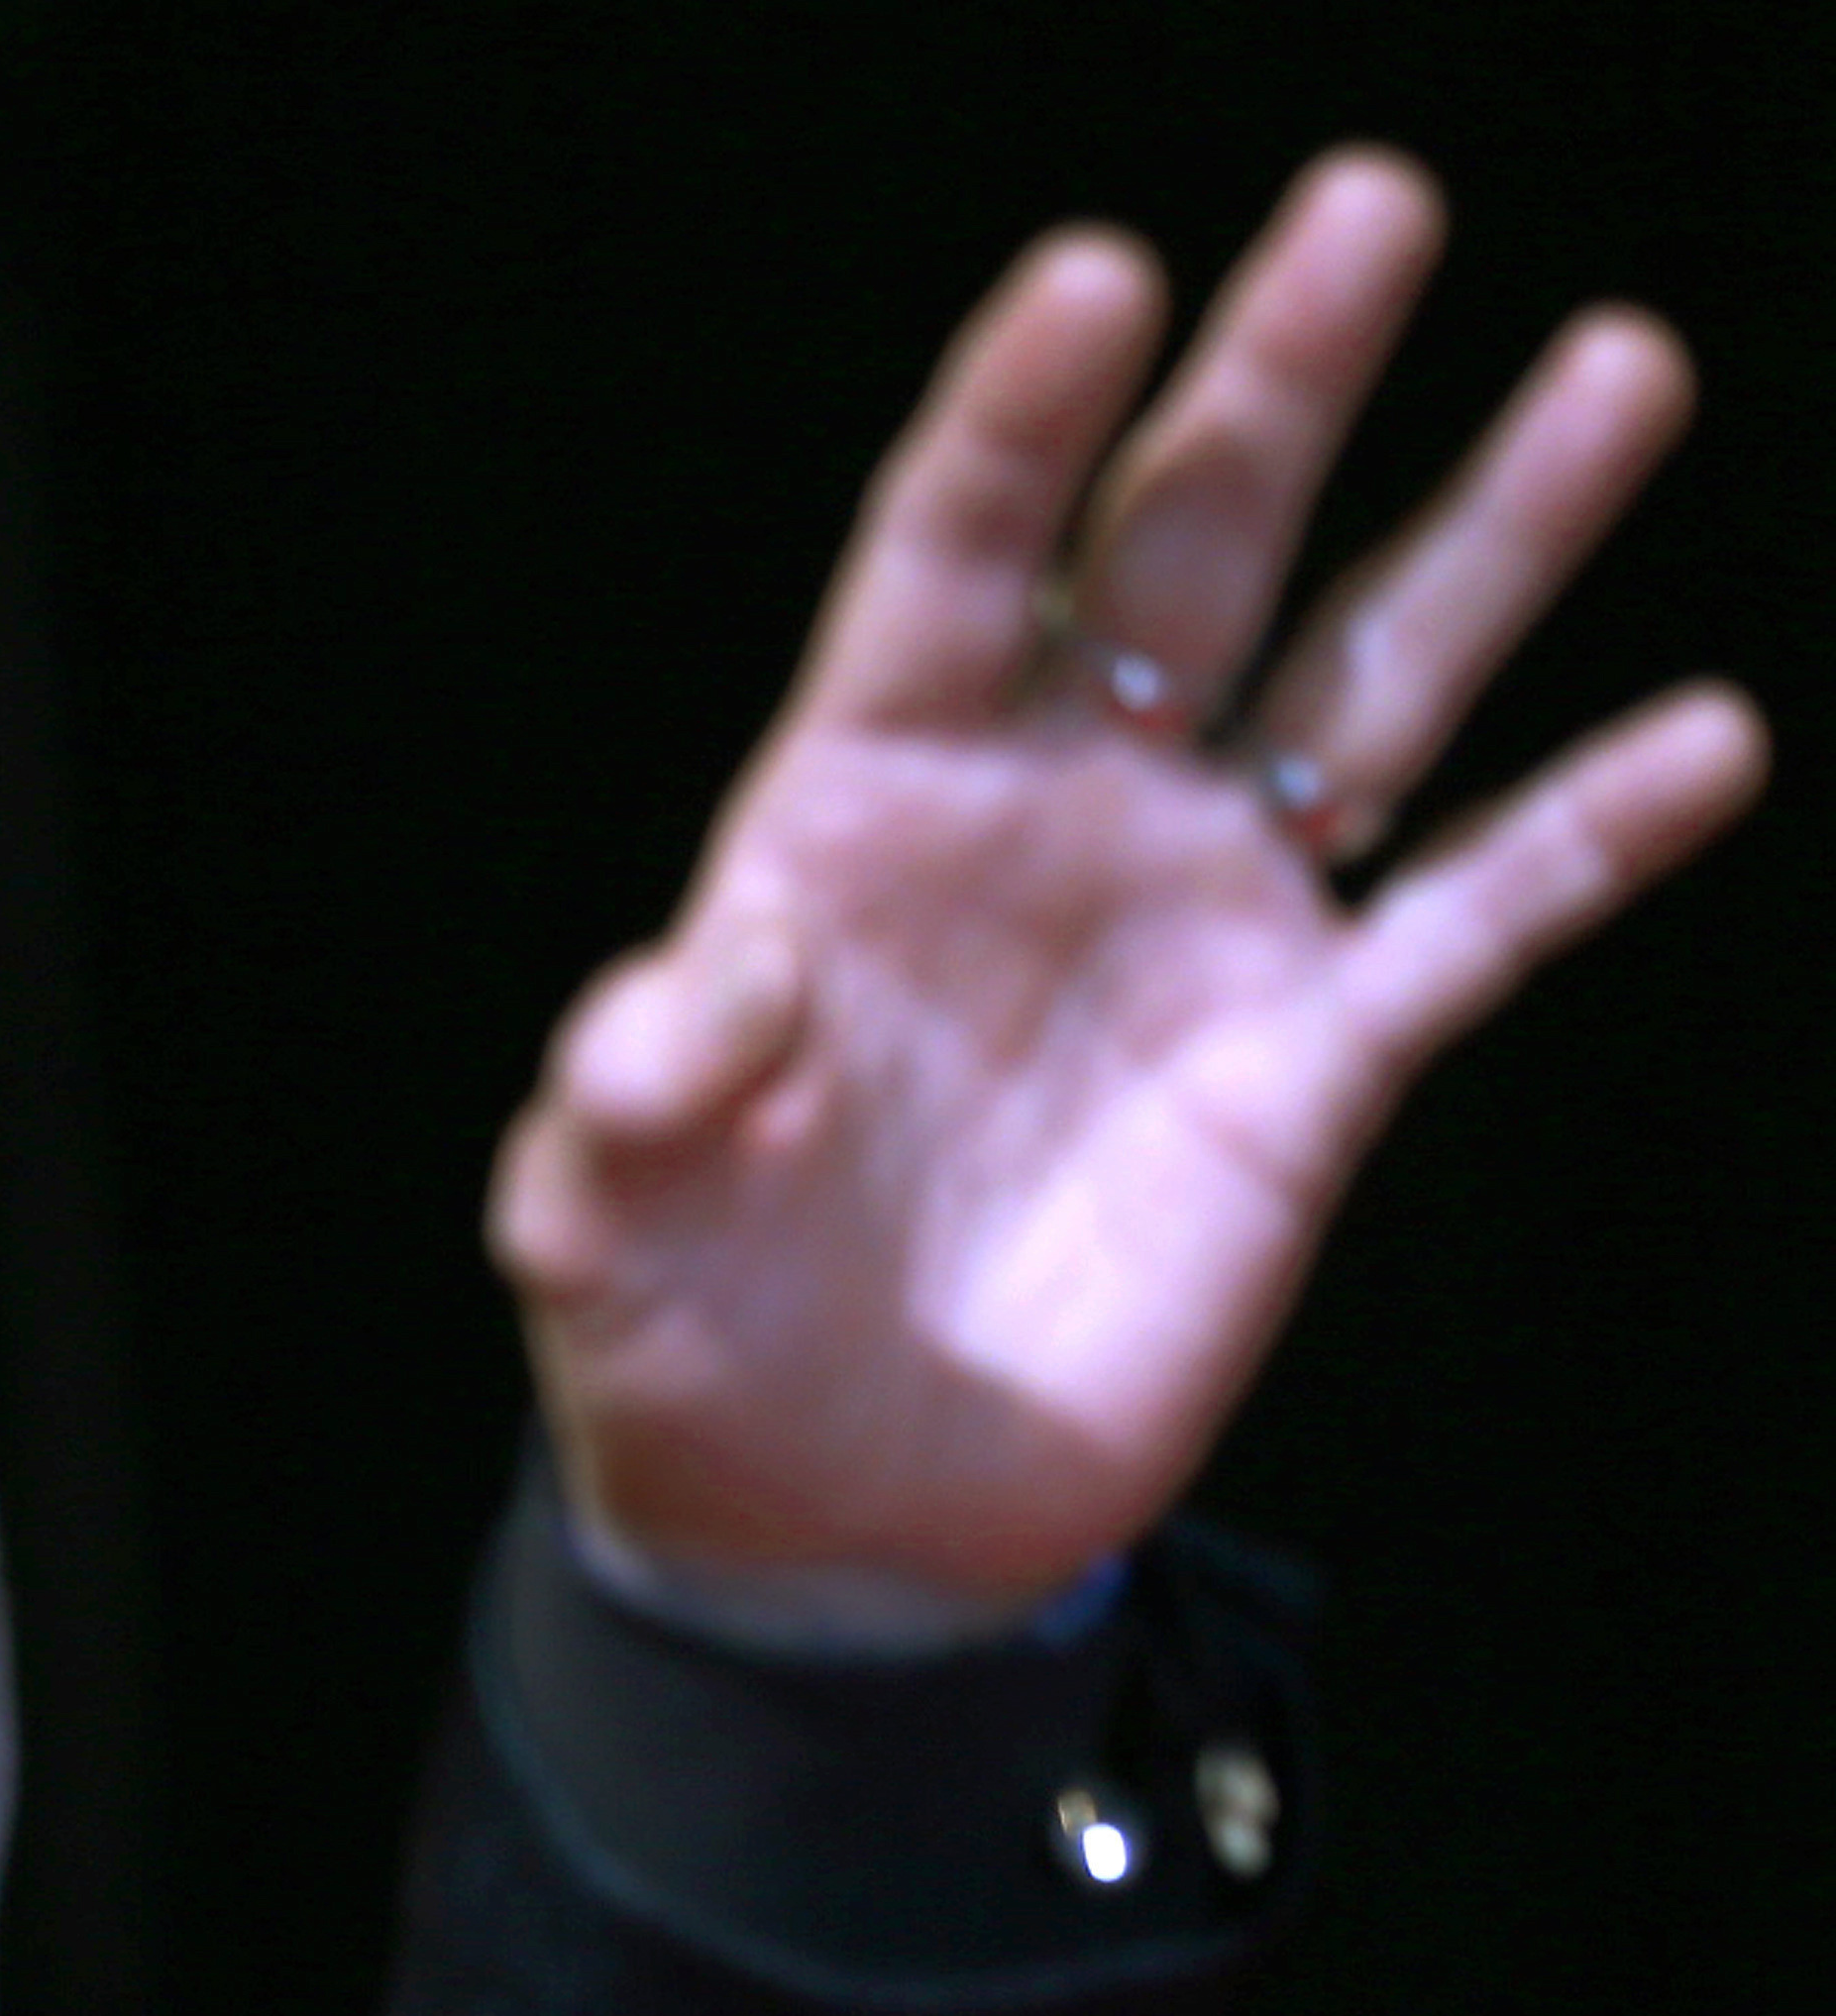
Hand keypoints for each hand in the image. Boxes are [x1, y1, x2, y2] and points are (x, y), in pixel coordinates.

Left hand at [492, 149, 1766, 1618]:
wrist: (820, 1524)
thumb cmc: (683, 1346)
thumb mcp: (598, 1230)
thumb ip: (625, 1104)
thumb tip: (683, 996)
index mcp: (855, 813)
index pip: (943, 568)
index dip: (1016, 425)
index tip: (1101, 273)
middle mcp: (1048, 819)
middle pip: (1178, 555)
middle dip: (1273, 384)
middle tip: (1375, 202)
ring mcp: (1195, 925)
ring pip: (1366, 684)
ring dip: (1490, 536)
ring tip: (1615, 365)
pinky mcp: (1309, 1067)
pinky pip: (1468, 922)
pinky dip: (1586, 835)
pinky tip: (1707, 738)